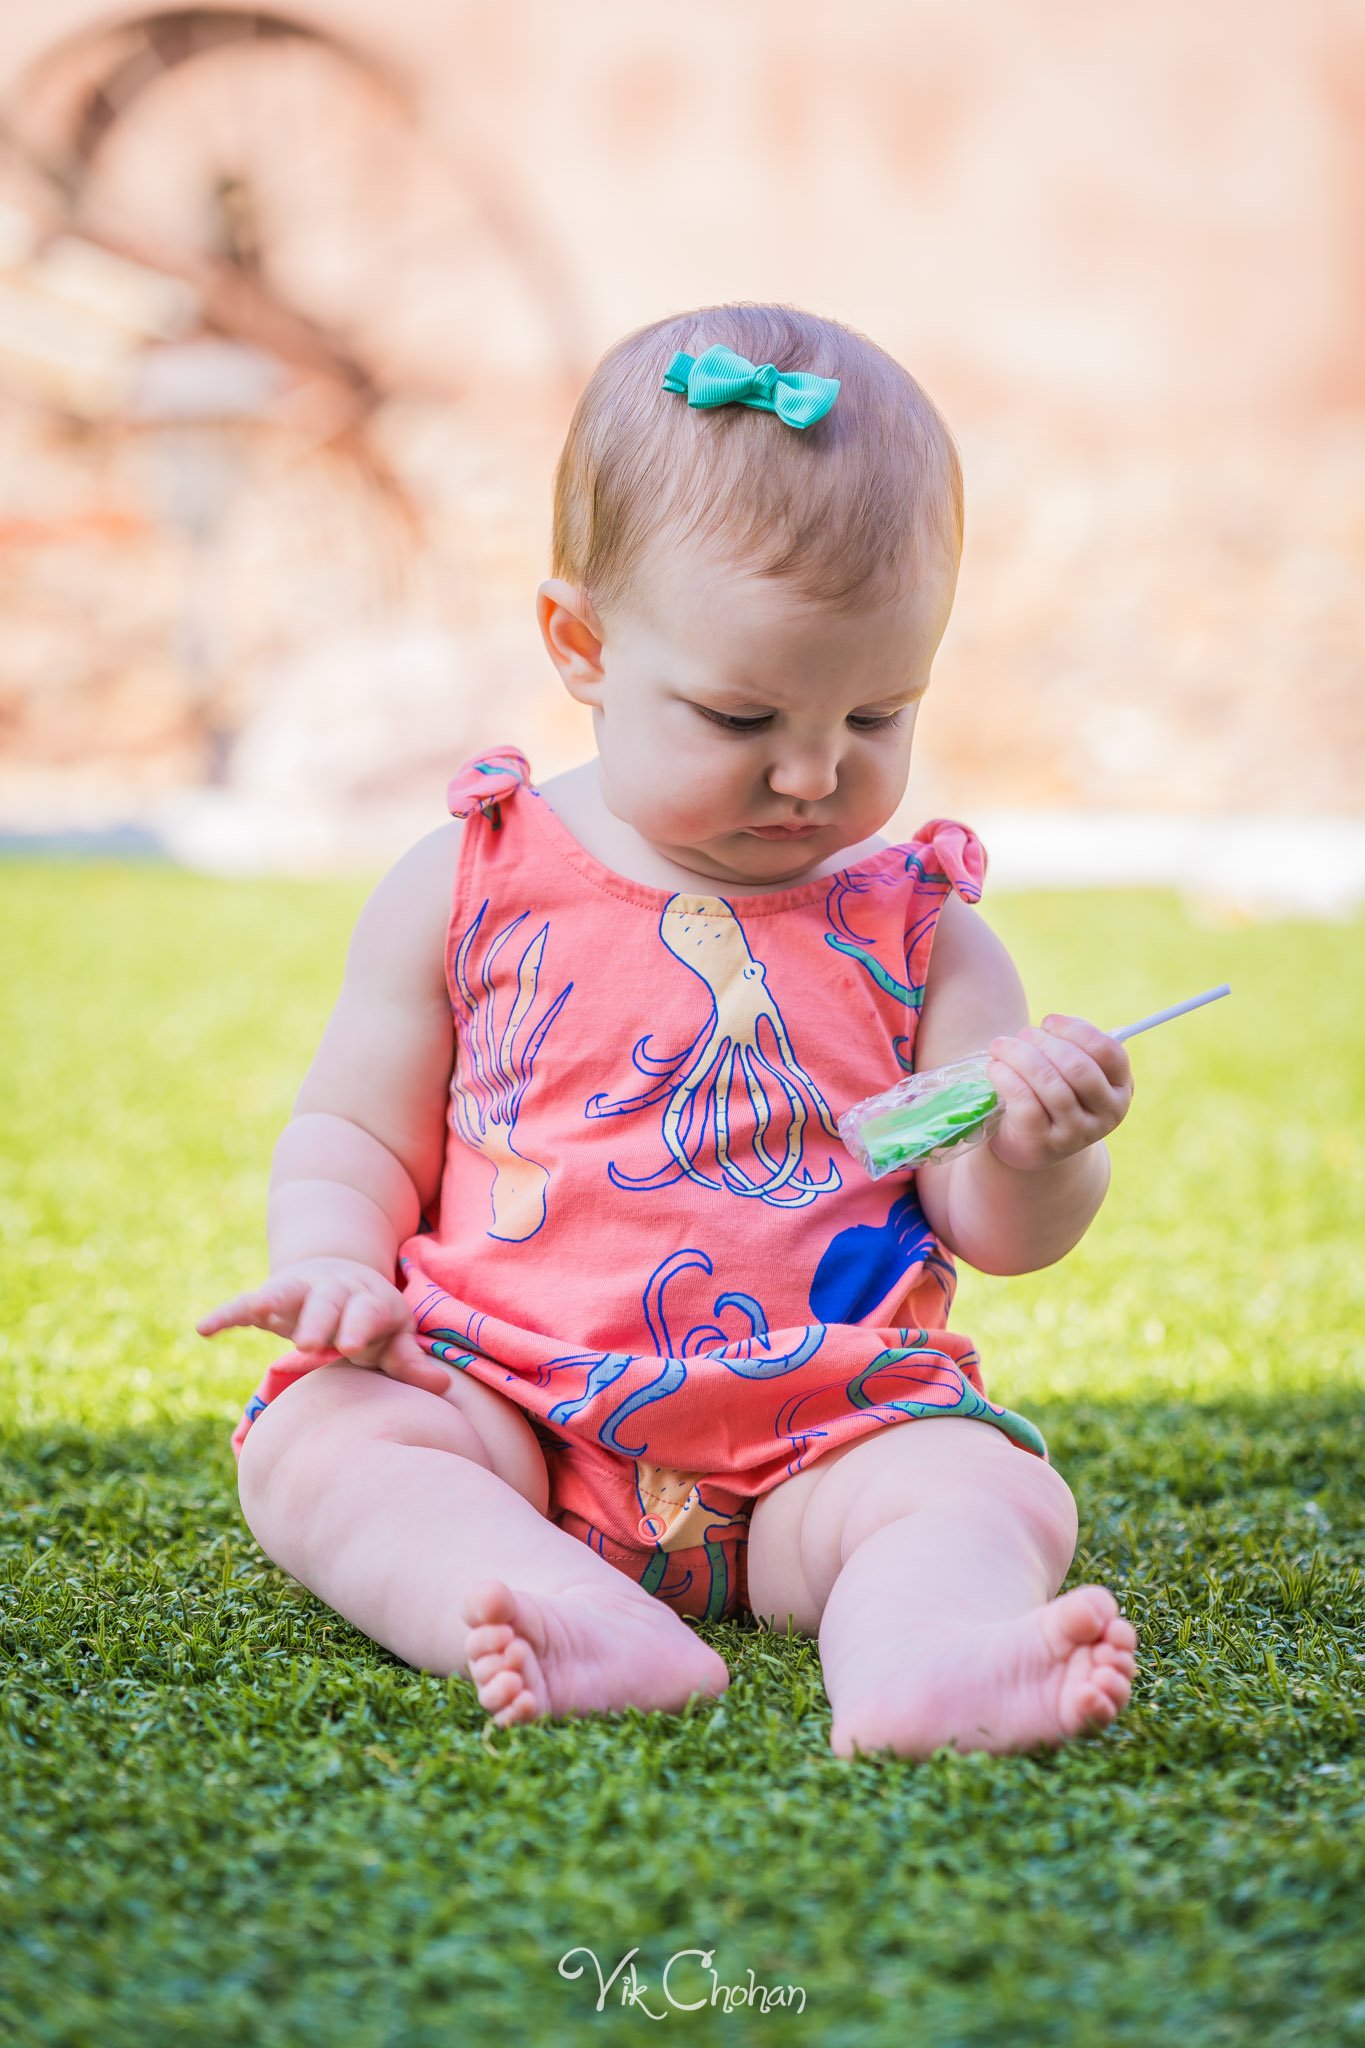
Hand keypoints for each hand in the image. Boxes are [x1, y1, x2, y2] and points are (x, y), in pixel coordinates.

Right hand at [195, 1257, 450, 1395]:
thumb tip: (443, 1387)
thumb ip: (409, 1361)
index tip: (353, 1346)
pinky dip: (225, 1313)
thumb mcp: (394, 1334)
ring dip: (273, 1303)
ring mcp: (301, 1289)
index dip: (360, 1326)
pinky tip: (203, 1329)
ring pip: (286, 1291)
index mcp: (369, 1300)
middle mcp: (335, 1289)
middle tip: (309, 1344)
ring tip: (260, 1316)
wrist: (341, 1273)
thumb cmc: (372, 1318)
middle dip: (318, 1319)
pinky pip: (244, 1303)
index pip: (367, 1311)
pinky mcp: (270, 1298)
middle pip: (327, 1300)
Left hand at [983, 1015, 1133, 1172]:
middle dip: (1044, 1042)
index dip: (1076, 1030)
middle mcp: (1105, 1114)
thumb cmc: (1053, 1097)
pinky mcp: (1044, 1143)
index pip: (1108, 1051)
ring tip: (1001, 1046)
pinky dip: (1006, 1078)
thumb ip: (1071, 1047)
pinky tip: (995, 1068)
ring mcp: (1076, 1133)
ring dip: (1020, 1056)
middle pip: (1077, 1066)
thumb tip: (1049, 1026)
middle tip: (1022, 1034)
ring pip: (1050, 1084)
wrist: (1033, 1145)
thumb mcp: (1073, 1074)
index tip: (1049, 1022)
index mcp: (1120, 1088)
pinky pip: (1026, 1103)